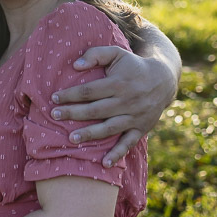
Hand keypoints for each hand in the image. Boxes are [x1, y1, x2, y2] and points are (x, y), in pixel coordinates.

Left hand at [50, 45, 175, 166]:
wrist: (163, 80)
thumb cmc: (132, 65)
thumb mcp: (116, 53)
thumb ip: (96, 54)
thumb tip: (75, 65)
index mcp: (118, 83)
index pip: (90, 91)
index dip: (71, 94)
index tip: (54, 98)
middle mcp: (127, 101)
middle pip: (96, 110)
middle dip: (74, 113)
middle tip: (55, 116)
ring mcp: (134, 116)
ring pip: (109, 128)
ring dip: (90, 134)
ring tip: (71, 139)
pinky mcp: (141, 128)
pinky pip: (129, 143)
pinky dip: (117, 154)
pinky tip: (104, 163)